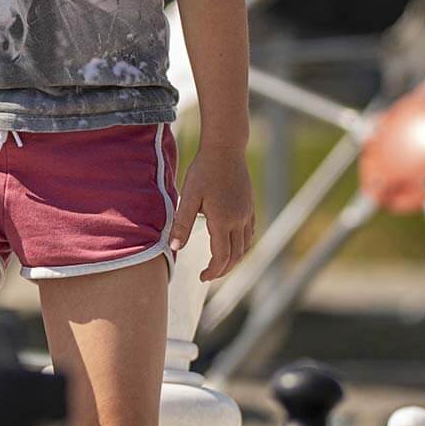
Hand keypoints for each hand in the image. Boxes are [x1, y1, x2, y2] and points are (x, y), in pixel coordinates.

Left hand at [168, 146, 255, 282]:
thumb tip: (174, 248)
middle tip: (208, 275)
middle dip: (223, 269)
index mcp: (223, 221)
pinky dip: (242, 244)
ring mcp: (247, 213)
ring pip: (245, 245)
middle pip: (236, 256)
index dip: (213, 271)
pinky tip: (232, 243)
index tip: (201, 277)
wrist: (226, 148)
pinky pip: (250, 232)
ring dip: (234, 259)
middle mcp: (239, 220)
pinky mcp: (250, 205)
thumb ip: (182, 223)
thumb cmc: (203, 170)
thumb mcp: (188, 196)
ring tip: (219, 263)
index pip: (222, 257)